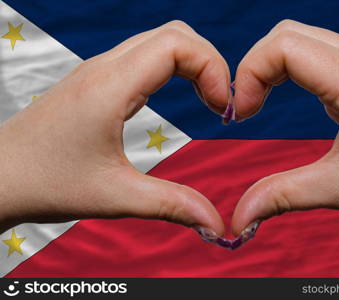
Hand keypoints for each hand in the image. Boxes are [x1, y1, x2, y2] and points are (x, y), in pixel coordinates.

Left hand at [0, 21, 229, 234]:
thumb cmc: (44, 183)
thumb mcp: (114, 197)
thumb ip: (171, 205)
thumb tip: (215, 224)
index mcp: (110, 86)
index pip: (177, 44)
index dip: (213, 68)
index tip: (223, 108)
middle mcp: (105, 68)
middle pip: (175, 35)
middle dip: (209, 63)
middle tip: (222, 105)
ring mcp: (99, 71)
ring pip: (160, 42)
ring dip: (193, 65)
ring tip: (208, 102)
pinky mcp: (97, 81)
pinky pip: (146, 57)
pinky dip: (175, 69)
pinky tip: (182, 98)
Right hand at [231, 20, 338, 235]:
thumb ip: (283, 195)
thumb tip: (239, 217)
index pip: (283, 46)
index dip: (250, 74)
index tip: (243, 115)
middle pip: (287, 34)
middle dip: (255, 67)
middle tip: (247, 109)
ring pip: (302, 38)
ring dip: (272, 66)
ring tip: (261, 104)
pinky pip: (319, 51)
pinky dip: (291, 68)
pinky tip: (288, 96)